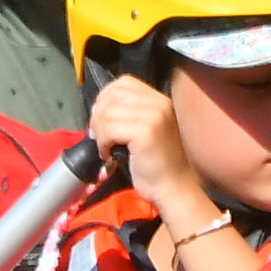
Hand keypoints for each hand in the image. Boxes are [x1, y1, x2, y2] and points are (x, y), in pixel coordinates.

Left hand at [88, 76, 214, 226]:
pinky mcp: (145, 132)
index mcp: (159, 100)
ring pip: (108, 111)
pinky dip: (102, 142)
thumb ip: (129, 112)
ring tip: (104, 146)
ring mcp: (154, 116)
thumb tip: (99, 107)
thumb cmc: (156, 163)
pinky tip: (107, 154)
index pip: (123, 82)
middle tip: (99, 135)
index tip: (102, 119)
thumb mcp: (146, 129)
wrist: (172, 187)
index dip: (105, 97)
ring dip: (99, 130)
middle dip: (98, 114)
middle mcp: (159, 103)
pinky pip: (109, 128)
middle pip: (113, 94)